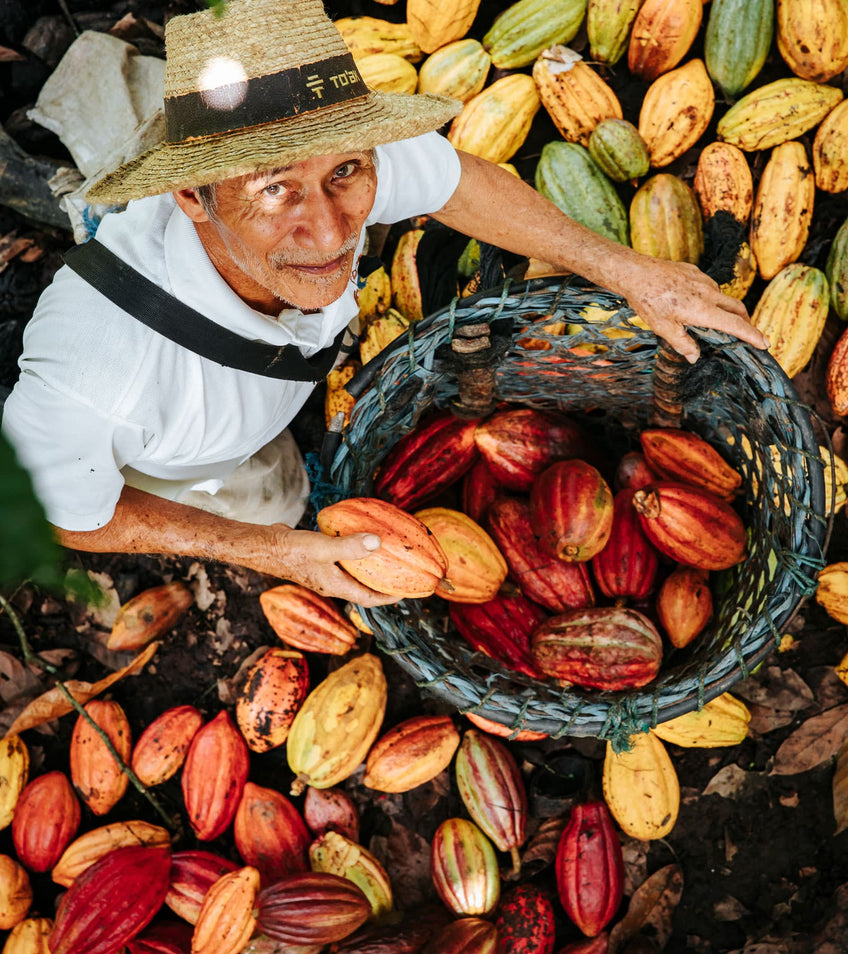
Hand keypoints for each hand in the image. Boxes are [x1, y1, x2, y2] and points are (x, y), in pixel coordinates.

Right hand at [267, 526, 399, 605]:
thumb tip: (377, 542)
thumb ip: (350, 546)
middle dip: (382, 584)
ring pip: (353, 574)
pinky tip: (358, 539)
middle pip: (363, 588)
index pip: (369, 598)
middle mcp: (333, 583)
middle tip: (400, 574)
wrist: (265, 547)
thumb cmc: (293, 551)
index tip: (407, 592)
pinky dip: (354, 554)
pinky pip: (343, 560)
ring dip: (368, 569)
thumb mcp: (325, 548)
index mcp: (337, 587)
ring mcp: (325, 572)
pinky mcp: (318, 560)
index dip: (389, 597)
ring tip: (385, 556)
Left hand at [623, 259, 768, 363]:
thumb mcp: (663, 328)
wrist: (635, 272)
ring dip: (727, 309)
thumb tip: (694, 357)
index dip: (752, 335)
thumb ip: (682, 343)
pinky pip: (709, 286)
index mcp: (702, 310)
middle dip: (746, 322)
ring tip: (720, 322)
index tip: (764, 344)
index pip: (735, 325)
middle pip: (737, 308)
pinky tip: (697, 303)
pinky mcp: (694, 272)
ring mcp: (702, 280)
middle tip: (748, 335)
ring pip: (723, 297)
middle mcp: (708, 293)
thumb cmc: (647, 301)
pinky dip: (711, 297)